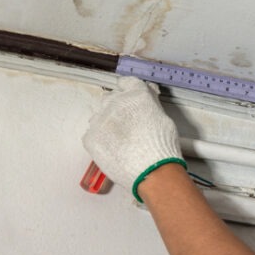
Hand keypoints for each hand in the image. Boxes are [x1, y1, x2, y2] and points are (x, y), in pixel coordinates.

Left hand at [82, 76, 185, 201]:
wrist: (151, 171)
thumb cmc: (162, 147)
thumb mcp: (164, 118)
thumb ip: (151, 104)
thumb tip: (148, 96)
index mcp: (136, 95)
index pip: (126, 82)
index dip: (128, 89)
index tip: (128, 94)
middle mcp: (116, 103)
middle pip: (110, 97)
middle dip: (117, 106)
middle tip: (126, 121)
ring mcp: (100, 120)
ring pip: (99, 114)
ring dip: (107, 121)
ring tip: (119, 137)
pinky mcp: (90, 137)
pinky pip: (92, 132)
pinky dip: (100, 138)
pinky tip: (112, 147)